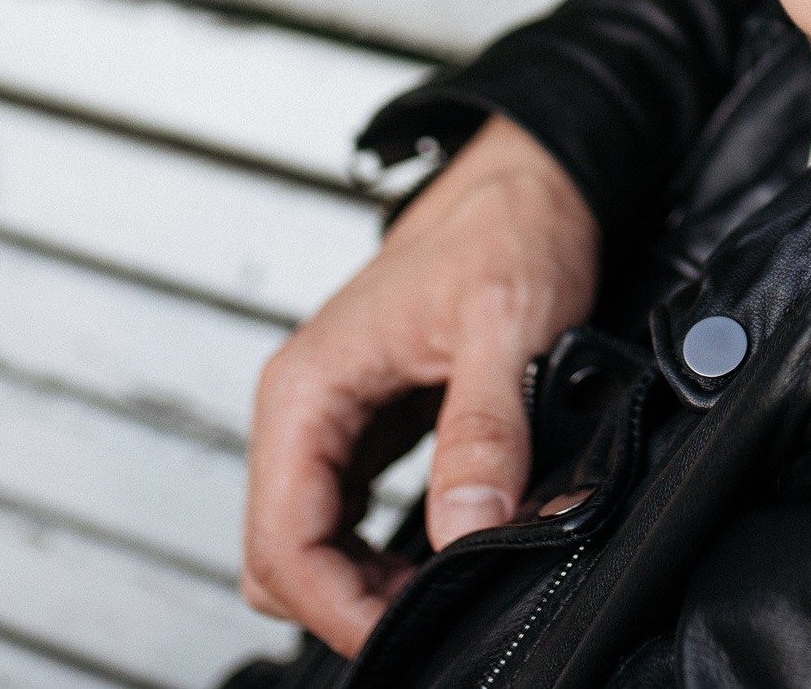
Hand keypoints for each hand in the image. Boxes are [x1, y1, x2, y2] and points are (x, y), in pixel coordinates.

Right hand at [240, 116, 598, 654]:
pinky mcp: (377, 422)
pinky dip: (392, 548)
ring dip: (370, 581)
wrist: (529, 177)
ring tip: (450, 589)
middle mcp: (307, 408)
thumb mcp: (506, 324)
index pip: (282, 542)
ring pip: (316, 541)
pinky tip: (450, 550)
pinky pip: (356, 512)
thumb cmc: (508, 226)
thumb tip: (466, 526)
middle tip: (439, 618)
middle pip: (282, 556)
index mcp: (308, 389)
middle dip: (348, 604)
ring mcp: (338, 418)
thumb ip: (482, 427)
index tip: (406, 633)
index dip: (337, 607)